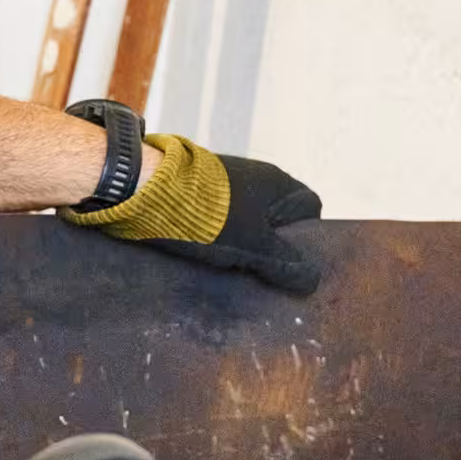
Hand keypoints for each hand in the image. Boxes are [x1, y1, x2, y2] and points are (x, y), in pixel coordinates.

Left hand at [61, 134, 321, 295]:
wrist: (147, 192)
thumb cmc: (209, 217)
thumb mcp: (255, 247)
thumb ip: (286, 264)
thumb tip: (313, 280)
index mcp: (277, 183)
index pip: (309, 209)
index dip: (306, 238)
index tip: (293, 264)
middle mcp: (254, 178)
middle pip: (276, 219)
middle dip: (273, 247)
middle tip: (265, 276)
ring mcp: (224, 185)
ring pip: (247, 222)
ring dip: (244, 246)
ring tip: (236, 273)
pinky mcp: (198, 194)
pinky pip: (220, 221)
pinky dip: (219, 239)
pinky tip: (210, 259)